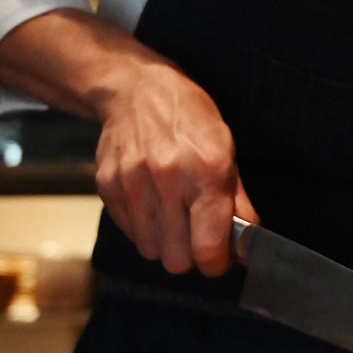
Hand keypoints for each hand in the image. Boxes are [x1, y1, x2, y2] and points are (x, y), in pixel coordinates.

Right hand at [92, 63, 255, 278]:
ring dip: (165, 243)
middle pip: (177, 260)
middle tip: (197, 236)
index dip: (216, 263)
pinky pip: (130, 233)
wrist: (136, 89)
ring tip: (174, 216)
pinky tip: (153, 203)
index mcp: (206, 172)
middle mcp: (167, 180)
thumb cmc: (189, 118)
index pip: (207, 248)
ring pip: (151, 251)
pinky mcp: (108, 187)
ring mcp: (133, 184)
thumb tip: (245, 244)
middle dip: (190, 256)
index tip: (218, 258)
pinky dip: (144, 228)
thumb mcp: (226, 149)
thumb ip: (237, 201)